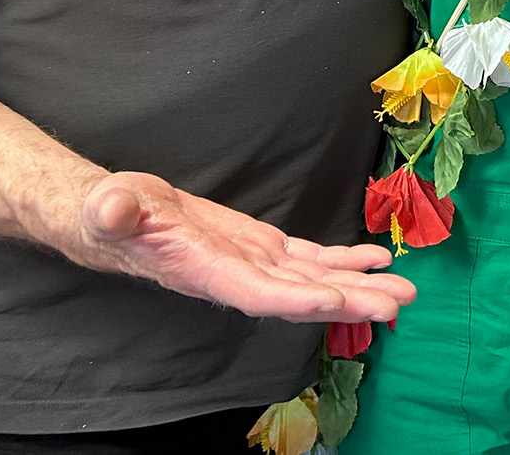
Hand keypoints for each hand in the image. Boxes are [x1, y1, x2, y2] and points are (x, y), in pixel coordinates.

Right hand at [70, 171, 417, 322]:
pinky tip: (375, 260)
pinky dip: (342, 261)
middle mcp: (237, 276)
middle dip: (348, 301)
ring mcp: (253, 264)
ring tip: (403, 289)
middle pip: (300, 295)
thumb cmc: (107, 213)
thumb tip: (111, 206)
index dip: (296, 298)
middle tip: (397, 303)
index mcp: (204, 271)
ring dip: (358, 286)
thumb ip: (112, 210)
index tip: (337, 300)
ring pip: (313, 280)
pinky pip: (308, 259)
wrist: (115, 217)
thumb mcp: (106, 206)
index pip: (257, 293)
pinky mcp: (261, 247)